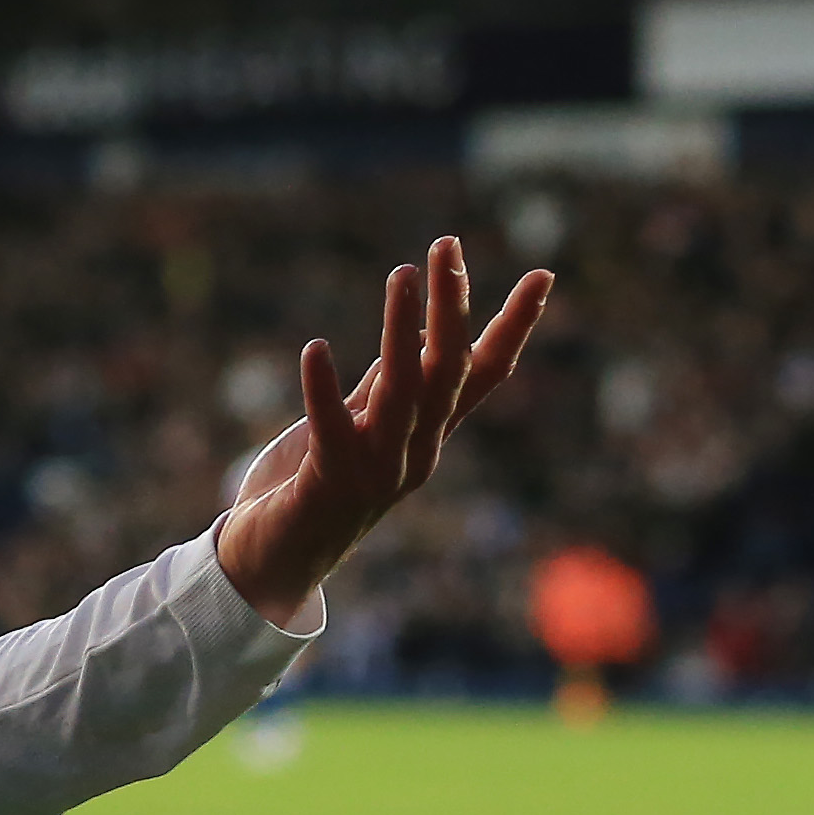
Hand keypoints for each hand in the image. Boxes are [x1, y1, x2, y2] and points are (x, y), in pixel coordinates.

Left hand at [214, 233, 555, 622]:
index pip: (483, 374)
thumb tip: (416, 335)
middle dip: (452, 306)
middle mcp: (415, 453)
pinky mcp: (330, 485)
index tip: (542, 274)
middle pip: (448, 371)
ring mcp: (378, 472)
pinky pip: (332, 430)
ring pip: (403, 393)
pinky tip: (316, 348)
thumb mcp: (356, 428)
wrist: (271, 567)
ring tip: (402, 274)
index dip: (514, 326)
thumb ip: (384, 390)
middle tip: (446, 247)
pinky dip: (323, 389)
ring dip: (402, 331)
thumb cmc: (310, 490)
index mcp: (427, 436)